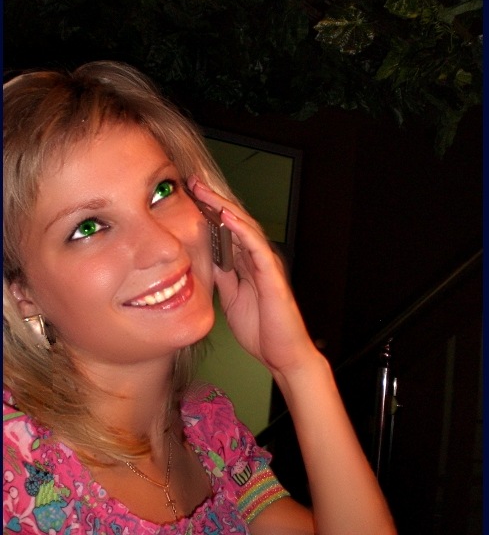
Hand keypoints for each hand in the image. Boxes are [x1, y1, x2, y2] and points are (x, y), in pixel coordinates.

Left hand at [187, 176, 318, 375]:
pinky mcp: (272, 274)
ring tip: (204, 191)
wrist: (283, 355)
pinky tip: (226, 216)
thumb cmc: (261, 330)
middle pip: (235, 221)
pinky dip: (241, 229)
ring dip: (224, 207)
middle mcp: (258, 258)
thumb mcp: (231, 299)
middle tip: (192, 182)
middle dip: (213, 201)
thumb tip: (205, 259)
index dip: (209, 212)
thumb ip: (223, 277)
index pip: (227, 230)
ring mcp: (266, 263)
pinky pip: (256, 246)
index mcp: (247, 263)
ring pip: (245, 227)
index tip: (188, 196)